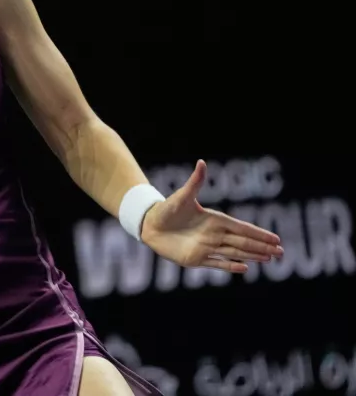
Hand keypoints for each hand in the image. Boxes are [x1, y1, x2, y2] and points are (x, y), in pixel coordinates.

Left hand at [141, 160, 283, 272]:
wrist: (149, 225)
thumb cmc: (166, 209)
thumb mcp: (182, 196)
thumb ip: (195, 182)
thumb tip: (201, 162)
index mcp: (214, 220)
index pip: (242, 228)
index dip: (258, 234)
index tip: (275, 238)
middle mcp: (214, 235)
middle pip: (243, 242)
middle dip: (262, 247)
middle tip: (281, 252)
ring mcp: (206, 248)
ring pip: (234, 253)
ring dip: (252, 256)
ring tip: (270, 259)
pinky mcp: (195, 259)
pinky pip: (216, 264)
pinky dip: (230, 266)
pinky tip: (245, 268)